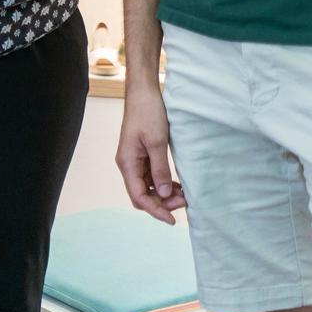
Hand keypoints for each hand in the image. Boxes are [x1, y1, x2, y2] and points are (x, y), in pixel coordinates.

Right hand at [115, 87, 184, 222]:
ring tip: (184, 193)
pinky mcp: (142, 154)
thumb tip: (164, 194)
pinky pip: (151, 176)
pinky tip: (177, 184)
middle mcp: (128, 164)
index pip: (139, 196)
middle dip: (161, 203)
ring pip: (148, 187)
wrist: (144, 91)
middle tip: (184, 202)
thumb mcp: (157, 142)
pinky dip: (163, 183)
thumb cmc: (148, 113)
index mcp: (127, 163)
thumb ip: (160, 169)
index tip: (173, 220)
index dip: (156, 210)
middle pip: (142, 195)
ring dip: (164, 194)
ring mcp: (135, 159)